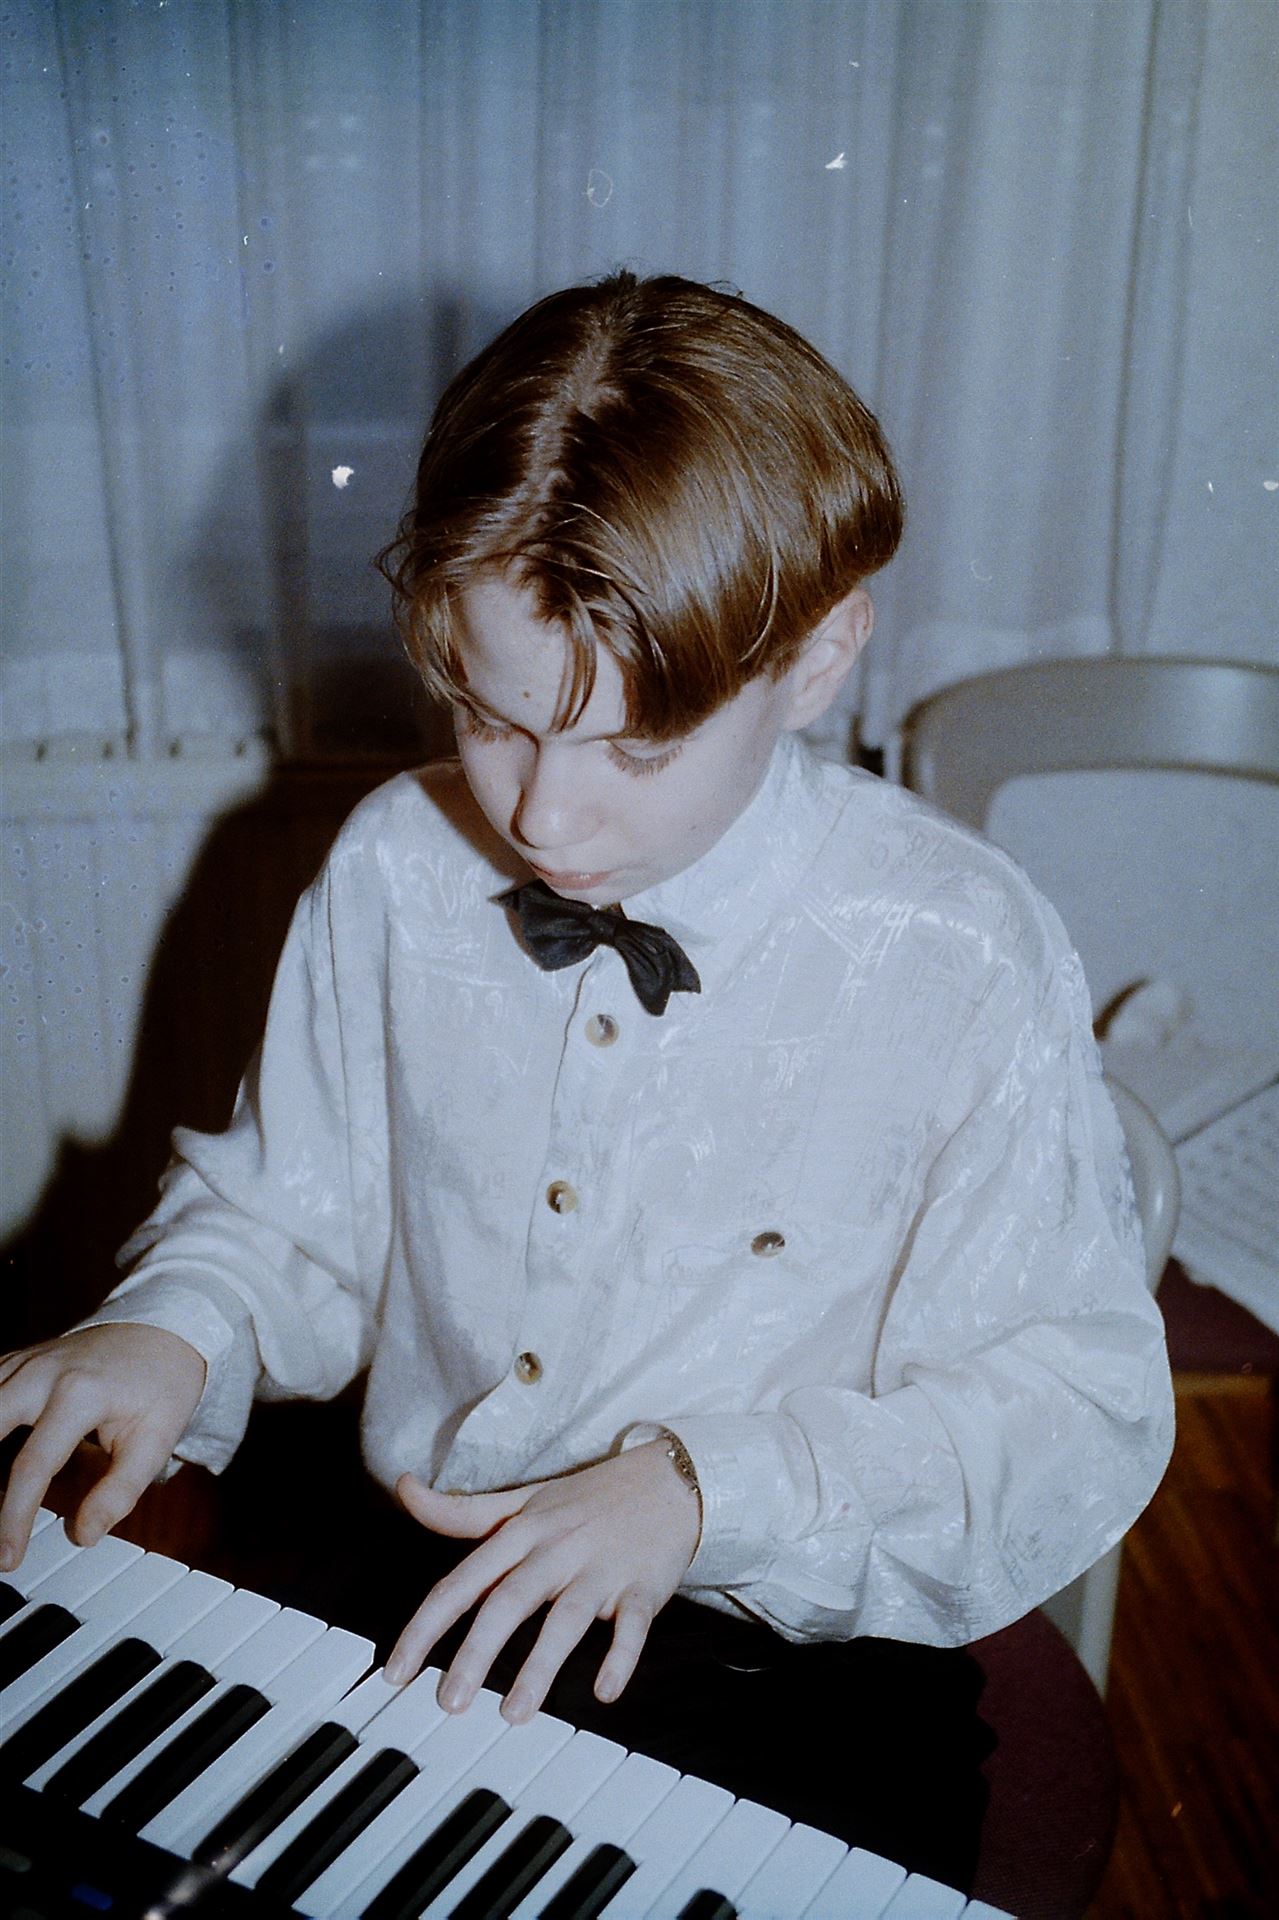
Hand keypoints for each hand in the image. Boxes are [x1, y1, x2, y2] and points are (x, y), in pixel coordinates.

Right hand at [0, 1324, 206, 1568]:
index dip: (14, 1518)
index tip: (9, 1557)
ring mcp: (25, 1362)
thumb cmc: (161, 1386)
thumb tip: (83, 1535)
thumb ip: (120, 1491)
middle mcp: (42, 1373)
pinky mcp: (16, 1362)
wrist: (164, 1330)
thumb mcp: (157, 1439)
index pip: (31, 1466)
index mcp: (78, 1395)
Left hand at [385, 1440, 700, 1724]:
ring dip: (540, 1666)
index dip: (426, 1627)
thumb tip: (402, 1488)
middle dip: (476, 1652)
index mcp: (521, 1531)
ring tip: (514, 1713)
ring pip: (565, 1618)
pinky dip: (621, 1656)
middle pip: (508, 1601)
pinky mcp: (644, 1585)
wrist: (669, 1478)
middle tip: (449, 1702)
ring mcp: (601, 1568)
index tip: (395, 1672)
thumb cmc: (587, 1498)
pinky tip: (604, 1691)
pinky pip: (633, 1624)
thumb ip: (461, 1509)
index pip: (463, 1581)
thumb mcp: (522, 1500)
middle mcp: (557, 1549)